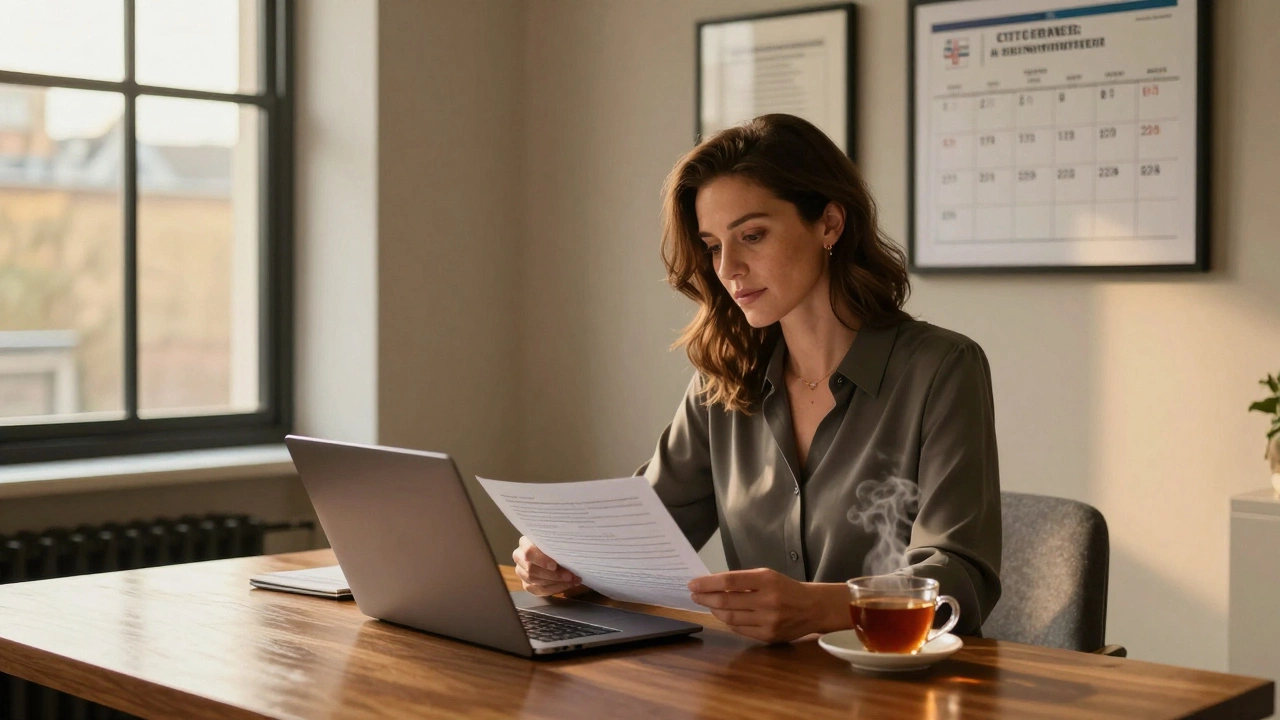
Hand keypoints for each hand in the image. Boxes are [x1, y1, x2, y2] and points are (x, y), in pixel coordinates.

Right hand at [512, 536, 582, 595]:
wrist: (552, 554)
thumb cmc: (555, 545)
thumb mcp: (555, 542)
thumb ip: (558, 547)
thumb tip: (570, 555)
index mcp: (525, 543)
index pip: (529, 552)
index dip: (541, 560)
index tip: (554, 566)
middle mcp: (519, 557)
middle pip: (532, 569)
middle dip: (553, 575)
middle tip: (569, 576)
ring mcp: (521, 572)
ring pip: (535, 581)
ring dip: (556, 582)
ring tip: (572, 580)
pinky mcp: (526, 584)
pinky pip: (539, 590)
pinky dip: (555, 588)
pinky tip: (567, 585)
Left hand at [688, 568, 846, 642]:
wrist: (814, 607)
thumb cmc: (786, 588)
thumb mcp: (767, 576)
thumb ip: (743, 581)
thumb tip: (713, 585)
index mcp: (766, 580)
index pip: (729, 581)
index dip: (707, 583)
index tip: (693, 584)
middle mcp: (767, 601)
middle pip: (726, 601)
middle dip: (705, 598)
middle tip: (694, 595)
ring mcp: (768, 621)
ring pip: (730, 618)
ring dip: (714, 610)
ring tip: (708, 604)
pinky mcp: (768, 636)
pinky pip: (740, 630)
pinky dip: (729, 622)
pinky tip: (724, 615)